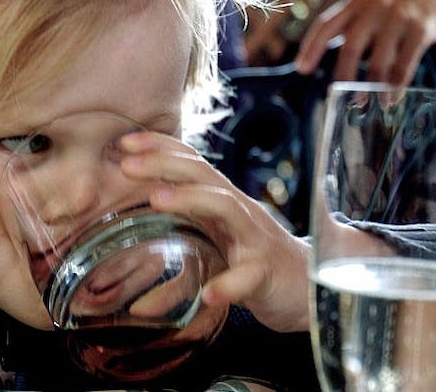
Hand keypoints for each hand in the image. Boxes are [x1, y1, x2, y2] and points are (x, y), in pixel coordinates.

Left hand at [119, 131, 311, 332]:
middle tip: (126, 163)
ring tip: (155, 199)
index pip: (192, 164)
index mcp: (221, 202)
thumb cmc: (254, 262)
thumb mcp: (214, 245)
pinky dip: (230, 284)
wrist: (311, 288)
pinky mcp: (267, 274)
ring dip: (190, 199)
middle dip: (164, 163)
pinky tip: (210, 293)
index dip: (161, 147)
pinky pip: (249, 276)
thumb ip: (179, 246)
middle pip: (204, 175)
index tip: (124, 142)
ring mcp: (255, 240)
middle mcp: (239, 212)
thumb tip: (134, 276)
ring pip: (227, 209)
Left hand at [294, 0, 435, 84]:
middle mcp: (373, 8)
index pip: (325, 25)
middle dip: (344, 75)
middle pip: (351, 47)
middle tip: (338, 97)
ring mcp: (398, 18)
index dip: (311, 47)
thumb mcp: (365, 8)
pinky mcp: (421, 30)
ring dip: (371, 87)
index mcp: (354, 3)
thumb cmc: (392, 8)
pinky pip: (405, 64)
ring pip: (378, 61)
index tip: (302, 69)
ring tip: (368, 106)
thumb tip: (312, 62)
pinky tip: (392, 98)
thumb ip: (344, 30)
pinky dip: (396, 85)